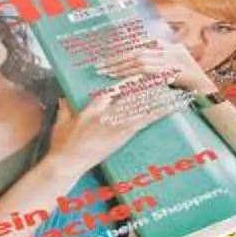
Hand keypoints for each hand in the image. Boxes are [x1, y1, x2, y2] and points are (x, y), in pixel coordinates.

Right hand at [46, 85, 172, 170]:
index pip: (111, 89)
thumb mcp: (61, 124)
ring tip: (173, 87)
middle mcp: (106, 112)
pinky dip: (157, 113)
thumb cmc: (62, 145)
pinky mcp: (122, 136)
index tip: (138, 73)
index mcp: (92, 107)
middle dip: (148, 84)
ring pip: (140, 104)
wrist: (66, 163)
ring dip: (158, 95)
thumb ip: (65, 109)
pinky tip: (170, 108)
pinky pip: (143, 121)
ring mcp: (116, 124)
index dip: (126, 81)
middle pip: (131, 93)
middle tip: (164, 75)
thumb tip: (64, 99)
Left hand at [108, 37, 221, 97]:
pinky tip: (122, 79)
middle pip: (137, 50)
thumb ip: (158, 65)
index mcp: (168, 47)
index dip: (122, 50)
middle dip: (117, 58)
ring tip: (106, 72)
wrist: (209, 91)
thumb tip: (137, 67)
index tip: (105, 56)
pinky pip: (150, 71)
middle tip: (99, 65)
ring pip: (141, 59)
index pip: (140, 44)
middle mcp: (170, 50)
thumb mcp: (174, 70)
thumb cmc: (191, 84)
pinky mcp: (174, 71)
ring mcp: (173, 59)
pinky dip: (135, 73)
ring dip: (122, 66)